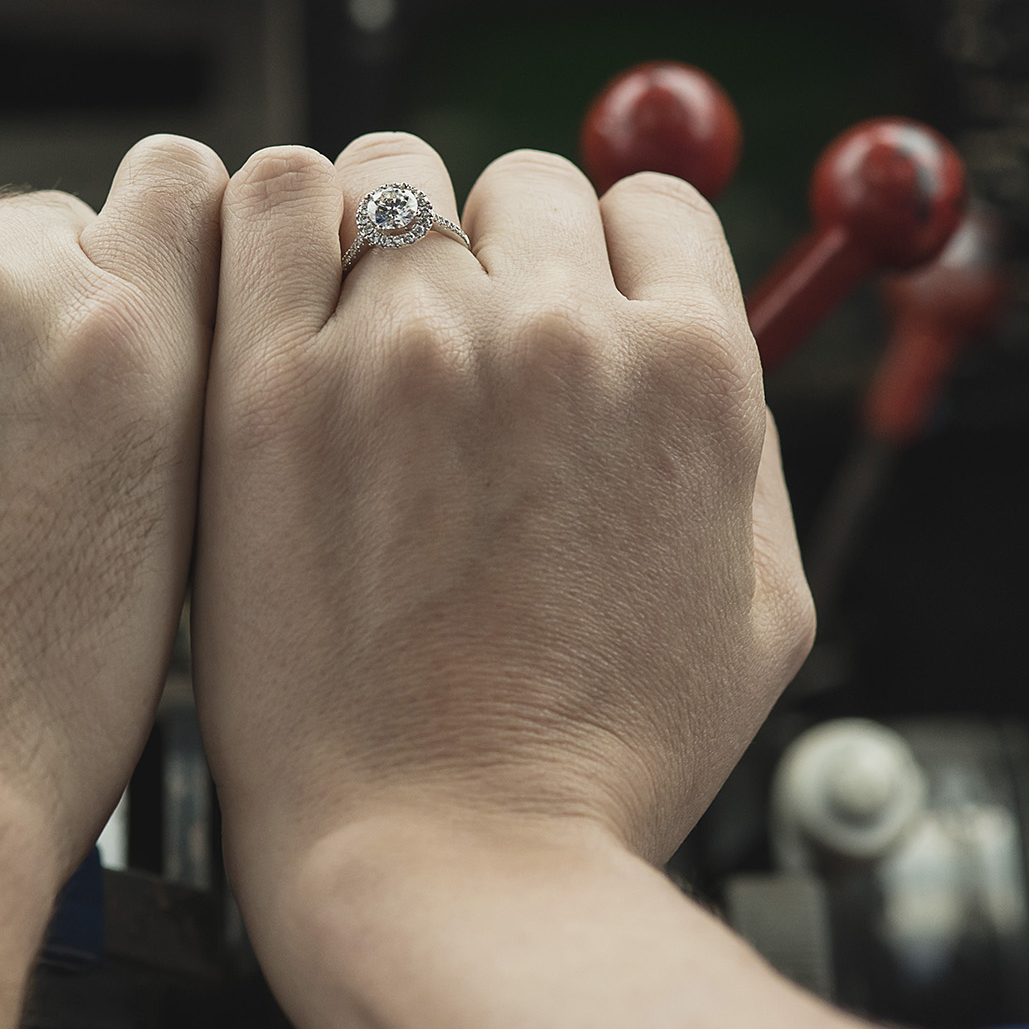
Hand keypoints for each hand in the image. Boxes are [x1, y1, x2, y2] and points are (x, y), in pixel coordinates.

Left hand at [194, 134, 867, 1028]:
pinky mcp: (275, 381)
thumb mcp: (757, 614)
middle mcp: (556, 333)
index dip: (604, 255)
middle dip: (500, 250)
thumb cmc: (594, 762)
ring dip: (384, 231)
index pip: (646, 205)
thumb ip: (743, 449)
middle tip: (457, 355)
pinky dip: (279, 219)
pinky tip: (281, 295)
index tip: (562, 304)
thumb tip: (705, 345)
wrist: (442, 855)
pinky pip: (271, 199)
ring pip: (391, 173)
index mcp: (688, 373)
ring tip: (363, 341)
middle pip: (523, 185)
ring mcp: (408, 348)